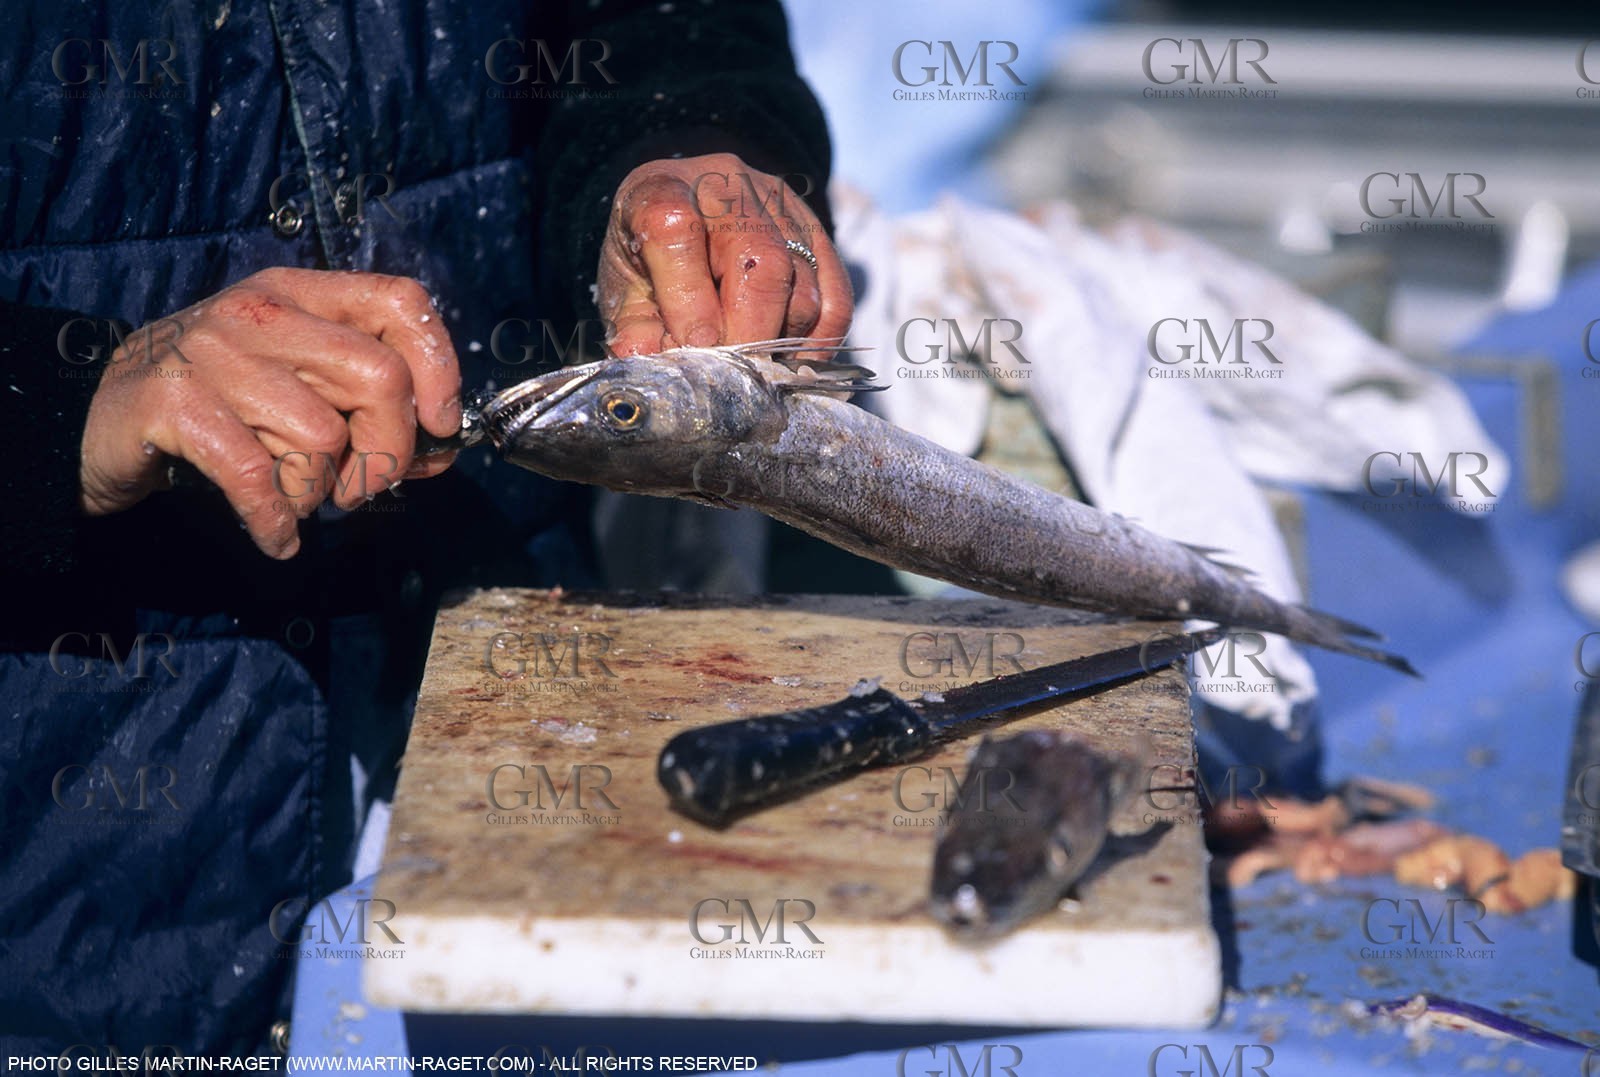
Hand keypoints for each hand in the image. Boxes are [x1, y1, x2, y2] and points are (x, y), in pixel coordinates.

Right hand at [79, 267, 461, 558]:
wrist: (92, 422)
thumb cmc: (217, 410)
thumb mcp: (296, 392)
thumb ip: (370, 414)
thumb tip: (442, 450)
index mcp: (298, 296)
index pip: (398, 302)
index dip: (439, 365)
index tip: (439, 424)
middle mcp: (259, 312)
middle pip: (378, 376)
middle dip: (388, 452)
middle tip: (359, 488)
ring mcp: (212, 352)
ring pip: (322, 434)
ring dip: (319, 492)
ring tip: (295, 500)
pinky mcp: (173, 403)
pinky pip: (257, 476)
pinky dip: (277, 521)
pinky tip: (277, 536)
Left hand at [597, 153, 851, 355]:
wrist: (690, 215)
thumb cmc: (652, 258)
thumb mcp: (626, 289)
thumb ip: (634, 328)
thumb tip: (651, 364)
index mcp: (663, 191)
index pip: (678, 234)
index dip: (689, 302)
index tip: (696, 348)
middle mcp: (729, 188)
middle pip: (760, 262)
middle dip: (749, 334)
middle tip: (734, 378)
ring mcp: (782, 208)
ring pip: (803, 288)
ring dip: (782, 343)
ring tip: (756, 372)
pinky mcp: (819, 235)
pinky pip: (836, 297)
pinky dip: (819, 341)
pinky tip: (793, 363)